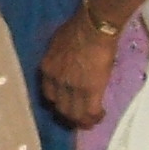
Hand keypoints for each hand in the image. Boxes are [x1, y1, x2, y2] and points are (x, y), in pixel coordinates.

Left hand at [40, 12, 119, 127]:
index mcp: (47, 69)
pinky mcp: (91, 90)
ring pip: (75, 113)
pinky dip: (95, 117)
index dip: (57, 102)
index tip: (65, 103)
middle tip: (79, 118)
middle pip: (60, 107)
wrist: (92, 27)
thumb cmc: (77, 28)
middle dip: (69, 115)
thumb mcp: (58, 43)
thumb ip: (59, 56)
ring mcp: (73, 88)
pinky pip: (91, 111)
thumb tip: (67, 60)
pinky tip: (101, 115)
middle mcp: (56, 82)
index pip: (48, 94)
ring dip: (83, 120)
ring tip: (90, 121)